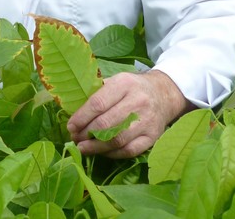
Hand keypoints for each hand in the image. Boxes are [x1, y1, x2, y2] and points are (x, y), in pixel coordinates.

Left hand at [67, 70, 194, 157]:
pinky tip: (101, 152)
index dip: (81, 118)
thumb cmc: (132, 89)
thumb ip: (97, 93)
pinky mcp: (152, 136)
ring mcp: (147, 120)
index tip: (70, 127)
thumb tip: (73, 114)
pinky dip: (112, 154)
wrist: (163, 94)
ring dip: (96, 147)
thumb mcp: (116, 81)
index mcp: (124, 83)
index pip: (98, 103)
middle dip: (86, 134)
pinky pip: (129, 150)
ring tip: (83, 148)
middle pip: (106, 124)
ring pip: (117, 140)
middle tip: (75, 139)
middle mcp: (138, 101)